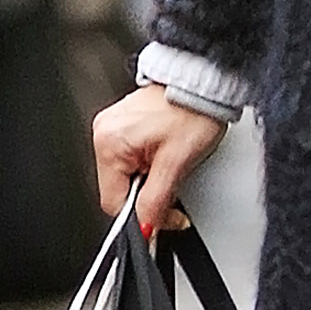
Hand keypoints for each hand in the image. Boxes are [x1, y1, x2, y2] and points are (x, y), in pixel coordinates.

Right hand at [93, 83, 224, 232]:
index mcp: (110, 143)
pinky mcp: (125, 124)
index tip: (162, 218)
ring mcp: (113, 127)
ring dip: (149, 178)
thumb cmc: (194, 111)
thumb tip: (145, 227)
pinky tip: (164, 151)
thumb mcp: (177, 164)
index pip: (113, 203)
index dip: (140, 217)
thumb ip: (156, 201)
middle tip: (172, 181)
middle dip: (146, 194)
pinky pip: (131, 157)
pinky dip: (148, 163)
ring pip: (126, 175)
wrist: (206, 82)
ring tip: (169, 160)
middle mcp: (105, 132)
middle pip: (119, 189)